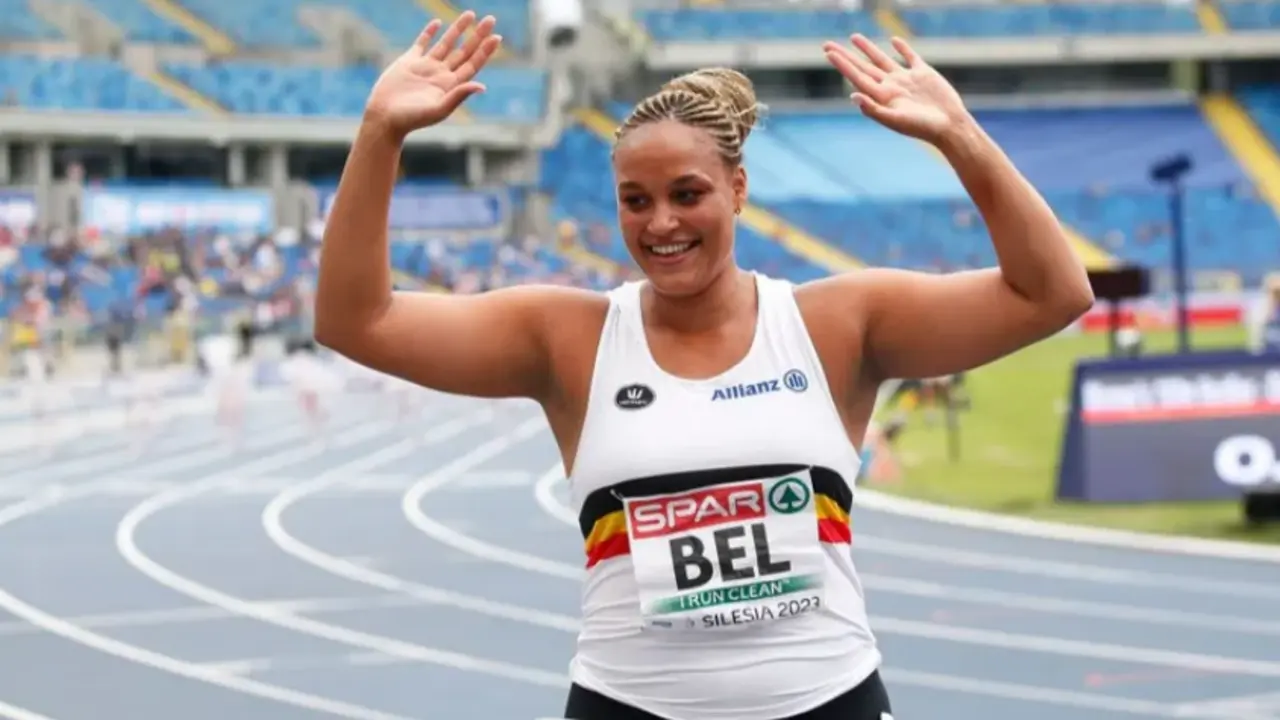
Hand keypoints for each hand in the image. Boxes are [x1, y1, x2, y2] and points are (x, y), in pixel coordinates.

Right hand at [364, 11, 501, 138]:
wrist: (384, 117)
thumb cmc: (411, 119)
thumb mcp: (438, 109)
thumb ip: (459, 96)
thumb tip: (482, 86)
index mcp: (451, 86)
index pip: (473, 64)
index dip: (485, 51)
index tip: (497, 37)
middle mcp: (441, 74)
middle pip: (464, 51)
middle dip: (477, 35)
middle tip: (491, 19)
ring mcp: (426, 67)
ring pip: (446, 43)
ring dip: (458, 29)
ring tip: (470, 14)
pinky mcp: (408, 61)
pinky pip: (422, 43)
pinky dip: (429, 32)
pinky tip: (438, 23)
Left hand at [823, 35, 972, 147]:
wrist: (949, 126)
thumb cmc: (922, 128)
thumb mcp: (895, 120)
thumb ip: (873, 109)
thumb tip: (853, 95)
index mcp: (882, 97)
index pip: (856, 77)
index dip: (842, 64)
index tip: (828, 53)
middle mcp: (890, 86)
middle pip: (863, 67)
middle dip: (846, 56)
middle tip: (827, 45)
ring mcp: (906, 79)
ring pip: (882, 59)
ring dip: (867, 49)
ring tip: (853, 37)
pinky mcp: (923, 73)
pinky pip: (910, 57)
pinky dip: (902, 48)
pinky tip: (893, 40)